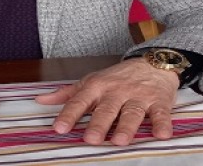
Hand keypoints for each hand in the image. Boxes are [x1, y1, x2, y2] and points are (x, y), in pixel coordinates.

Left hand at [35, 58, 178, 145]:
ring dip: (126, 126)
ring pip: (132, 112)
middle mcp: (117, 91)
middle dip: (98, 124)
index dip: (69, 115)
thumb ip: (67, 94)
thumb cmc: (118, 77)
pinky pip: (161, 114)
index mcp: (97, 87)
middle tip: (91, 139)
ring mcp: (139, 96)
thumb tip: (40, 100)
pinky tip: (161, 134)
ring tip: (119, 140)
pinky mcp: (159, 102)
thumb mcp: (91, 81)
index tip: (59, 128)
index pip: (80, 101)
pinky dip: (162, 124)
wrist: (153, 62)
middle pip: (106, 109)